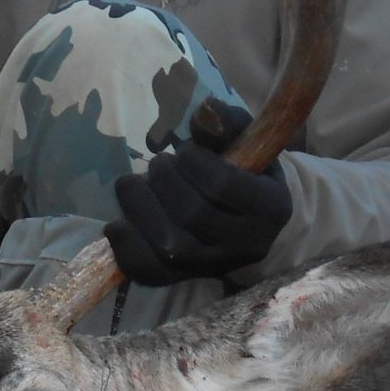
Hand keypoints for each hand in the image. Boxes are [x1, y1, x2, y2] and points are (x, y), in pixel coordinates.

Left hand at [106, 99, 291, 285]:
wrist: (247, 222)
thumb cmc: (243, 171)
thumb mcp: (244, 140)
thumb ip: (225, 122)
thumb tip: (204, 111)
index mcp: (270, 207)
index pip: (223, 185)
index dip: (194, 162)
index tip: (185, 151)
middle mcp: (246, 245)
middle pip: (192, 215)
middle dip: (163, 180)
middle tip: (158, 164)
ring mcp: (213, 267)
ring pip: (170, 247)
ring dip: (139, 208)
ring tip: (133, 186)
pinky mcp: (183, 279)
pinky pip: (149, 273)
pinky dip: (125, 247)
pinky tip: (119, 223)